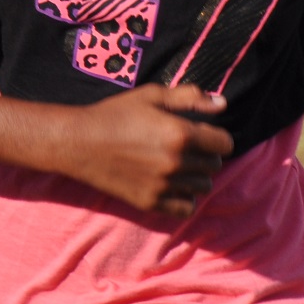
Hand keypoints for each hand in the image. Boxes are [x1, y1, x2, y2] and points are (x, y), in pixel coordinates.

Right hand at [63, 84, 233, 216]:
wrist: (80, 142)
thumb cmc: (116, 114)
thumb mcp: (151, 96)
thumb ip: (189, 97)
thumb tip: (222, 104)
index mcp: (180, 134)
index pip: (224, 144)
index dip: (216, 137)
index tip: (204, 134)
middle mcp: (176, 163)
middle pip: (214, 165)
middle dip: (206, 154)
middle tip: (187, 147)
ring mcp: (163, 186)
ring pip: (203, 187)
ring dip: (196, 175)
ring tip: (178, 165)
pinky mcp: (151, 202)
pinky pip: (186, 207)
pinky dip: (184, 197)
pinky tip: (172, 184)